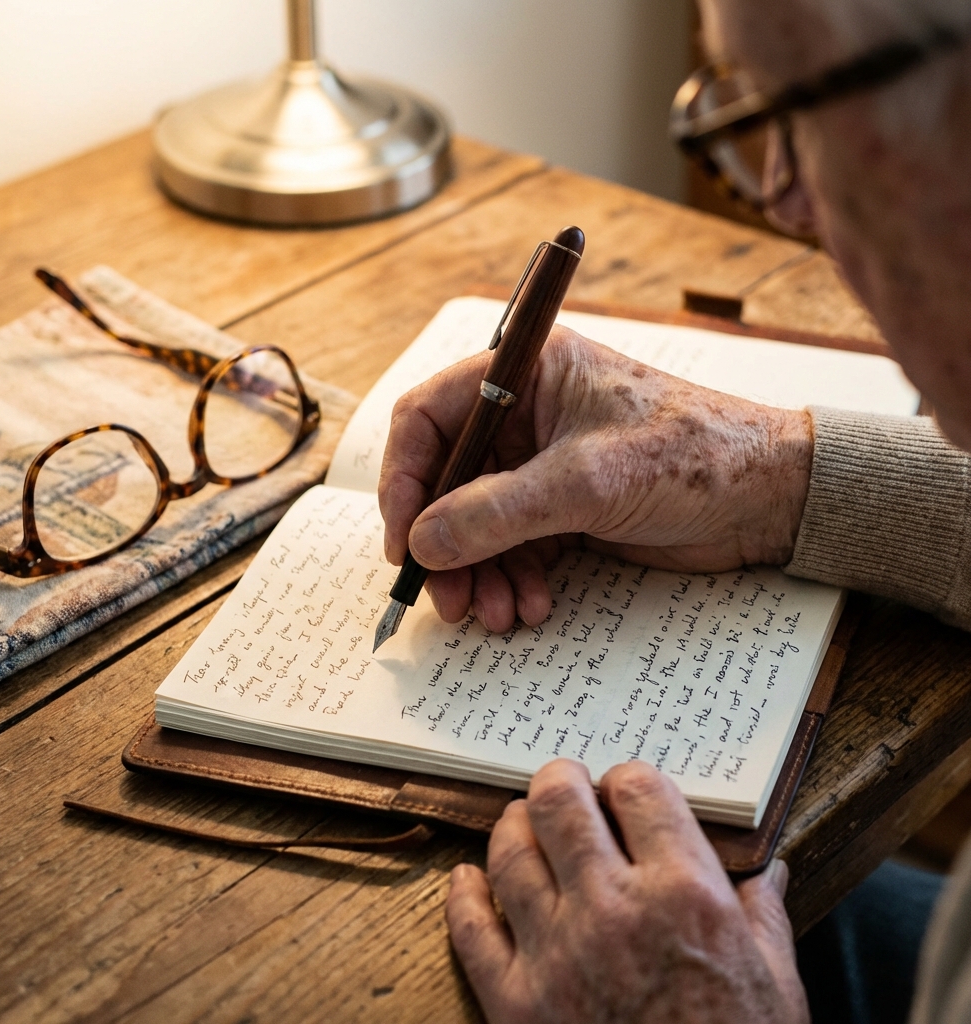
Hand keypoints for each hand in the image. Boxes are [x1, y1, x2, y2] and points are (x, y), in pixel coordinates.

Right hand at [378, 327, 812, 630]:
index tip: (403, 539)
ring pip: (476, 523)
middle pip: (448, 480)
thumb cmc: (694, 455)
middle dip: (443, 544)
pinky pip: (513, 546)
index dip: (405, 479)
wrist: (771, 498)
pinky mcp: (564, 508)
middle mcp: (526, 415)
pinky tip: (529, 605)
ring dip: (477, 572)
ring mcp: (543, 465)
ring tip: (494, 613)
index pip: (430, 418)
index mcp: (526, 373)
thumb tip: (422, 542)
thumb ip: (498, 511)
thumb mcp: (587, 481)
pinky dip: (512, 579)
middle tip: (446, 597)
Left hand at [446, 759, 808, 1023]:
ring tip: (522, 822)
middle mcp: (614, 910)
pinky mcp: (516, 1004)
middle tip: (565, 785)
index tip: (626, 789)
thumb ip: (764, 917)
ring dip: (513, 826)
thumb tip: (768, 872)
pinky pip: (471, 930)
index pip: (638, 790)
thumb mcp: (777, 986)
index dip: (629, 778)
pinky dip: (464, 895)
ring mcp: (557, 955)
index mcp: (685, 895)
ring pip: (509, 853)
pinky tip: (468, 878)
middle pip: (559, 802)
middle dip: (560, 780)